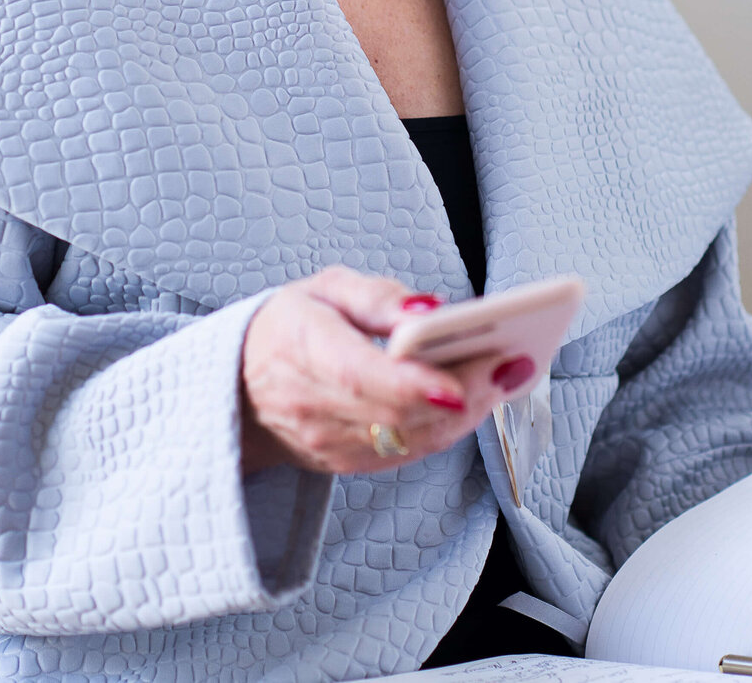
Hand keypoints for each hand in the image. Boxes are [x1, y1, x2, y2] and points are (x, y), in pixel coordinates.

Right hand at [239, 265, 528, 476]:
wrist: (239, 389)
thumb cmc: (287, 327)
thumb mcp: (322, 288)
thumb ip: (376, 297)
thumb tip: (428, 310)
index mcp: (303, 349)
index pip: (360, 376)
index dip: (411, 383)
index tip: (457, 378)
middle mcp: (314, 406)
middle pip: (399, 412)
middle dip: (463, 390)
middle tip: (512, 359)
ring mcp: (330, 443)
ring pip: (411, 438)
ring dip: (467, 412)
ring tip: (509, 374)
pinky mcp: (348, 463)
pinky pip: (408, 452)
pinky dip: (449, 428)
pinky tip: (480, 399)